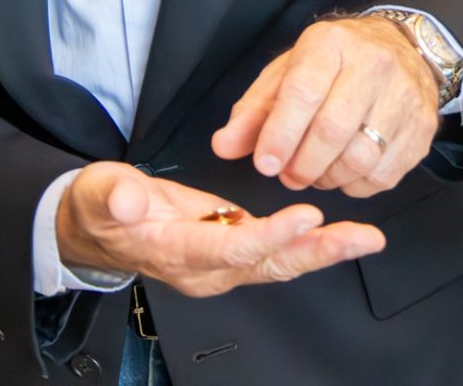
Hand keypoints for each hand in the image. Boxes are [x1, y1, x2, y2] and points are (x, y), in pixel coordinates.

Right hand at [55, 162, 383, 297]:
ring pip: (280, 262)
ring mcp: (222, 263)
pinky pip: (278, 252)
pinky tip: (339, 234)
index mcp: (176, 253)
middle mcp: (206, 268)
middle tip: (360, 239)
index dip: (269, 235)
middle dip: (317, 253)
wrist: (96, 228)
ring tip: (365, 238)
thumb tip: (127, 200)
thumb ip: (112, 196)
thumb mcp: (97, 194)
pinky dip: (310, 243)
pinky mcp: (232, 249)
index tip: (306, 216)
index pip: (230, 249)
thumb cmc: (100, 208)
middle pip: (268, 265)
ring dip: (324, 250)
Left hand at [211, 16, 439, 196]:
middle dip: (302, 165)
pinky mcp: (423, 127)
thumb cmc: (333, 65)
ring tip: (316, 172)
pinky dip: (357, 185)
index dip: (280, 135)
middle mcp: (374, 64)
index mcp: (331, 44)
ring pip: (360, 157)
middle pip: (333, 130)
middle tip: (288, 175)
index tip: (265, 164)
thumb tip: (223, 146)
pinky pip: (385, 174)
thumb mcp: (287, 74)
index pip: (303, 93)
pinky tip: (346, 172)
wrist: (399, 49)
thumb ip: (253, 111)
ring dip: (329, 178)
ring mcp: (405, 96)